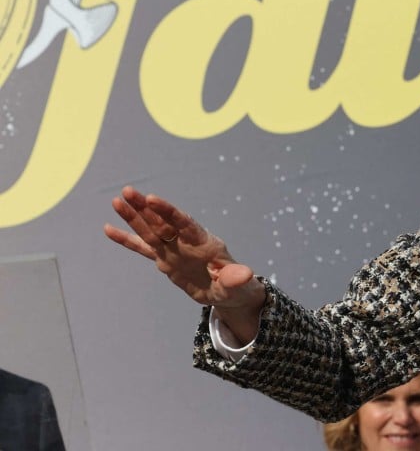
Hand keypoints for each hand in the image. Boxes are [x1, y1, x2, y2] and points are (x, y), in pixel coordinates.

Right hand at [104, 185, 265, 341]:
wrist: (228, 292)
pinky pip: (143, 248)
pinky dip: (127, 240)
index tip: (152, 199)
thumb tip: (246, 275)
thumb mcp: (238, 284)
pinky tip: (109, 229)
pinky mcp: (165, 259)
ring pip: (150, 231)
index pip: (184, 223)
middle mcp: (186, 242)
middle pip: (163, 222)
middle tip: (127, 191)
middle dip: (145, 207)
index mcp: (204, 242)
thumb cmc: (237, 286)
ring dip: (134, 217)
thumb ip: (236, 278)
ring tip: (116, 201)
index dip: (168, 212)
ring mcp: (173, 249)